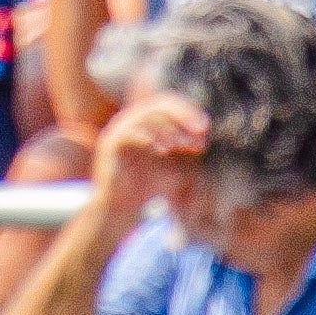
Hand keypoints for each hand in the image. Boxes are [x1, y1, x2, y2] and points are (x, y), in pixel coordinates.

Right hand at [90, 87, 206, 213]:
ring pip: (146, 115)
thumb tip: (204, 132)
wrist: (123, 211)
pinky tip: (164, 151)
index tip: (205, 128)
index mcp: (147, 121)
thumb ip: (188, 147)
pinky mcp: (110, 142)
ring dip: (169, 128)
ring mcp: (118, 129)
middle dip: (183, 115)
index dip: (189, 112)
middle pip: (159, 103)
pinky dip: (150, 138)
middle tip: (200, 129)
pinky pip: (131, 131)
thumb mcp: (178, 165)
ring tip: (183, 144)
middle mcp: (131, 120)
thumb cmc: (152, 188)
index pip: (169, 104)